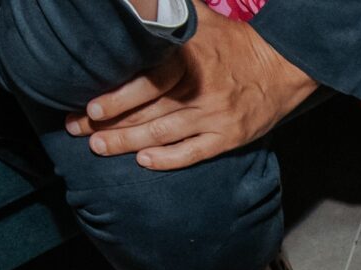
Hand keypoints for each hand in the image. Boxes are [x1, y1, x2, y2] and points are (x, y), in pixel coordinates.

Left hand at [65, 4, 314, 170]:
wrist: (282, 66)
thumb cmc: (235, 43)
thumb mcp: (203, 20)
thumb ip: (171, 13)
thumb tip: (139, 3)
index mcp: (192, 58)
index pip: (148, 80)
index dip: (118, 97)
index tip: (91, 106)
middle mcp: (201, 89)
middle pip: (148, 110)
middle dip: (109, 123)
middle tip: (78, 130)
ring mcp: (215, 116)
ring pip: (163, 134)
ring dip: (128, 143)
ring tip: (99, 147)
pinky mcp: (228, 137)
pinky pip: (193, 153)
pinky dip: (167, 160)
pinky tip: (143, 162)